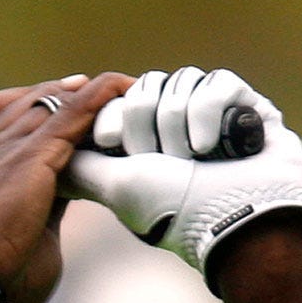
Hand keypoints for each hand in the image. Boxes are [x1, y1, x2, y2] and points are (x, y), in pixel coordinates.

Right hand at [0, 74, 132, 302]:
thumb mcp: (14, 236)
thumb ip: (41, 209)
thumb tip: (69, 196)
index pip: (4, 114)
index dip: (40, 103)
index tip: (77, 104)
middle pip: (34, 99)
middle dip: (73, 97)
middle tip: (114, 104)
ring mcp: (7, 146)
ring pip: (57, 97)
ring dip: (95, 97)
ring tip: (133, 99)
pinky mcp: (34, 153)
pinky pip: (79, 107)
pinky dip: (107, 94)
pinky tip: (131, 90)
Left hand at [65, 68, 301, 291]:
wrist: (239, 220)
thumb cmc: (174, 209)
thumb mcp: (115, 186)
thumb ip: (81, 164)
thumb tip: (55, 152)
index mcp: (141, 143)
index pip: (115, 99)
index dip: (111, 116)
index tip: (108, 140)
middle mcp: (175, 125)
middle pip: (144, 87)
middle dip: (145, 125)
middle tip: (160, 160)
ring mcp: (212, 114)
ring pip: (179, 82)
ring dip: (178, 125)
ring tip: (193, 157)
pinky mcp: (247, 105)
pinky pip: (217, 82)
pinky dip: (210, 113)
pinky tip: (212, 145)